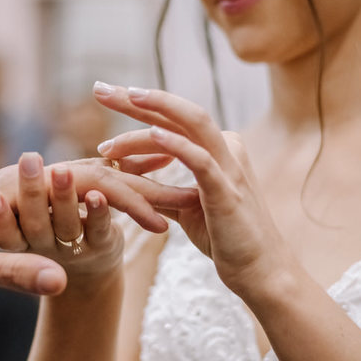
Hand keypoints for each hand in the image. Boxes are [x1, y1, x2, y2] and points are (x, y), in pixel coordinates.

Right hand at [0, 153, 125, 286]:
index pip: (2, 231)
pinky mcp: (102, 246)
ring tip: (61, 171)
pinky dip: (97, 213)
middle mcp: (42, 246)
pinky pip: (99, 230)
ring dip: (64, 198)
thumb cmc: (39, 237)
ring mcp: (72, 248)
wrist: (88, 269)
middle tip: (28, 160)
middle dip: (30, 193)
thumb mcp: (10, 218)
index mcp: (16, 239)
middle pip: (34, 224)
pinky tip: (97, 195)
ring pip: (66, 226)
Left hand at [0, 154, 195, 295]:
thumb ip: (11, 272)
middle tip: (185, 201)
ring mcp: (18, 185)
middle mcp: (22, 177)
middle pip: (95, 173)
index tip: (163, 225)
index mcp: (17, 187)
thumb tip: (60, 283)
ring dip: (122, 186)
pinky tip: (116, 199)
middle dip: (140, 186)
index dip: (129, 203)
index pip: (89, 184)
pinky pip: (66, 189)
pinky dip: (98, 193)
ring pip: (82, 177)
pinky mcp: (13, 197)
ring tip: (164, 196)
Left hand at [92, 82, 294, 297]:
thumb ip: (159, 190)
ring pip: (192, 125)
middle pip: (178, 113)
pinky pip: (201, 160)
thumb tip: (124, 179)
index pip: (172, 120)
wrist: (259, 272)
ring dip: (154, 112)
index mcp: (218, 149)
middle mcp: (227, 148)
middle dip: (137, 98)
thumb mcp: (185, 209)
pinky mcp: (228, 190)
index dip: (138, 106)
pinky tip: (153, 134)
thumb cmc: (225, 239)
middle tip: (100, 88)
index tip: (105, 96)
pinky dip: (177, 144)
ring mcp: (230, 167)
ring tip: (123, 100)